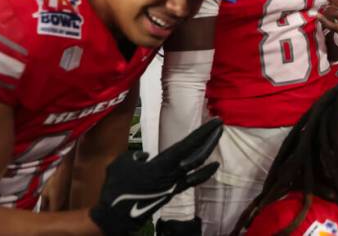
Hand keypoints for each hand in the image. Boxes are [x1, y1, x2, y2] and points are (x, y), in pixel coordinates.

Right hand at [90, 119, 222, 234]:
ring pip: (197, 167)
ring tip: (217, 139)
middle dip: (211, 139)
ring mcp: (174, 185)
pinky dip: (204, 172)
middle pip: (198, 156)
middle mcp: (172, 175)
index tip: (215, 121)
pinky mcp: (172, 192)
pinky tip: (212, 166)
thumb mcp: (121, 163)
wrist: (116, 216)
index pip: (188, 145)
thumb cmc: (116, 187)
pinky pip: (192, 180)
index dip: (203, 132)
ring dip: (209, 151)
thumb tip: (145, 156)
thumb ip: (136, 155)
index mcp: (161, 165)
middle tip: (220, 125)